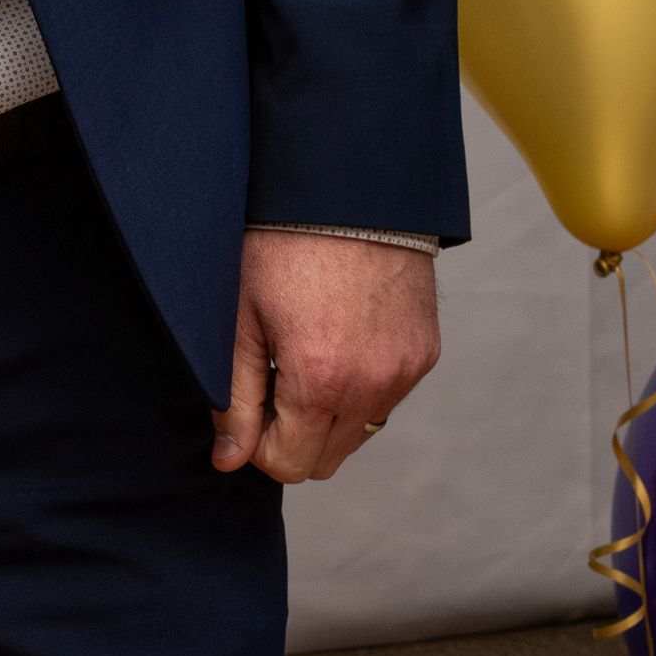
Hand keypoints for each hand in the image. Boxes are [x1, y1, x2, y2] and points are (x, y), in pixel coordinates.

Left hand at [213, 231, 439, 483]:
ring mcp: (405, 370)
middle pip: (326, 459)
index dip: (258, 443)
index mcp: (321, 380)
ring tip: (306, 357)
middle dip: (292, 435)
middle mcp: (373, 384)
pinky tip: (340, 342)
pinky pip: (387, 398)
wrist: (350, 190)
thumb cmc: (282, 246)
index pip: (290, 465)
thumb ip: (235, 400)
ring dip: (328, 416)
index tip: (249, 403)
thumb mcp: (241, 321)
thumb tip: (229, 461)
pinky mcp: (425, 353)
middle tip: (273, 381)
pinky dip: (361, 389)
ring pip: (359, 433)